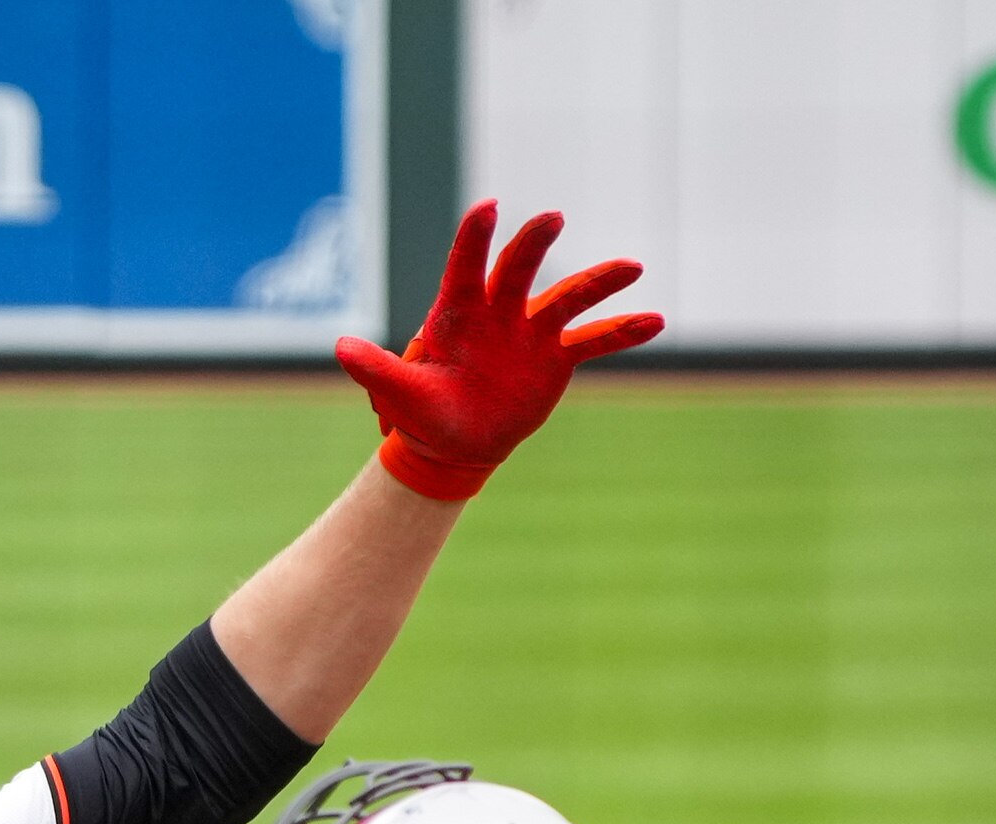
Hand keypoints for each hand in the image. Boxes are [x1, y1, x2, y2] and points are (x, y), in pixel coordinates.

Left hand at [335, 201, 661, 501]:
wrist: (455, 444)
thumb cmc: (422, 411)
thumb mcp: (398, 392)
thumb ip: (374, 368)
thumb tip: (340, 345)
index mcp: (458, 313)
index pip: (465, 267)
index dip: (473, 239)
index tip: (486, 208)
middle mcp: (499, 311)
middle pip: (519, 269)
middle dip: (533, 244)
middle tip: (551, 219)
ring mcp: (531, 331)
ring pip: (568, 298)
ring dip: (598, 281)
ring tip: (632, 267)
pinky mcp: (557, 357)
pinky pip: (594, 340)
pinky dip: (623, 332)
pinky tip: (655, 322)